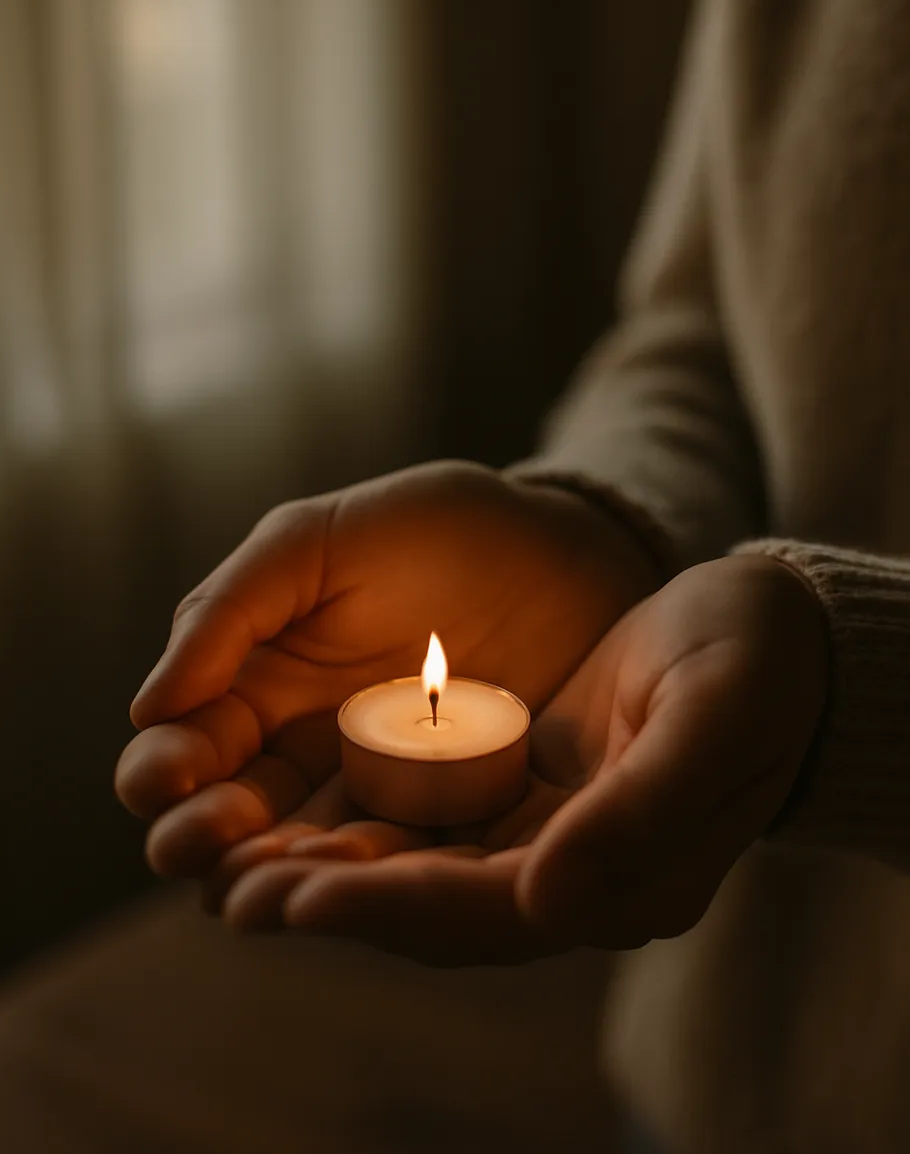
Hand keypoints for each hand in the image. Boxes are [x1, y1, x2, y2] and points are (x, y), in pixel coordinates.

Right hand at [116, 461, 659, 885]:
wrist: (569, 551)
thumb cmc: (437, 531)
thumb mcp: (318, 542)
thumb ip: (232, 607)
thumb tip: (148, 706)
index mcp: (264, 689)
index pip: (192, 745)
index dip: (166, 768)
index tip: (167, 774)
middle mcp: (313, 756)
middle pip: (242, 819)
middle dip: (208, 838)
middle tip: (195, 848)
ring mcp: (387, 796)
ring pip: (316, 854)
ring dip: (279, 874)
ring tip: (258, 888)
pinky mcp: (460, 822)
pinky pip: (409, 860)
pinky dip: (375, 877)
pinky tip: (353, 880)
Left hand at [195, 553, 827, 963]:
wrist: (781, 638)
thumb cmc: (758, 666)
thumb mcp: (713, 718)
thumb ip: (639, 813)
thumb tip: (545, 901)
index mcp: (629, 877)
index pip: (490, 912)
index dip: (390, 911)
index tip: (296, 903)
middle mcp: (579, 878)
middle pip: (437, 908)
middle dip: (336, 904)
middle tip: (233, 895)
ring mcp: (551, 840)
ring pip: (422, 873)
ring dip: (334, 874)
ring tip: (238, 865)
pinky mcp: (529, 797)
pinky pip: (434, 827)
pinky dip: (367, 828)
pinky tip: (303, 813)